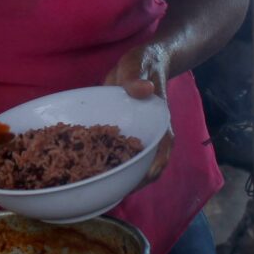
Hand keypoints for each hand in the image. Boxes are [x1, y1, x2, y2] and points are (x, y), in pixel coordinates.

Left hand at [103, 43, 176, 182]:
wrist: (141, 62)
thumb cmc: (143, 63)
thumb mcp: (138, 65)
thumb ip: (137, 77)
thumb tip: (144, 89)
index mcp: (158, 121)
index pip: (163, 149)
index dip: (155, 166)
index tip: (144, 178)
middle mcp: (150, 133)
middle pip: (148, 165)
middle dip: (134, 181)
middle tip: (112, 192)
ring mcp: (137, 136)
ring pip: (133, 164)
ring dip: (121, 177)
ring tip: (99, 190)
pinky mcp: (123, 135)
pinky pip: (117, 154)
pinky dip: (108, 165)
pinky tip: (89, 172)